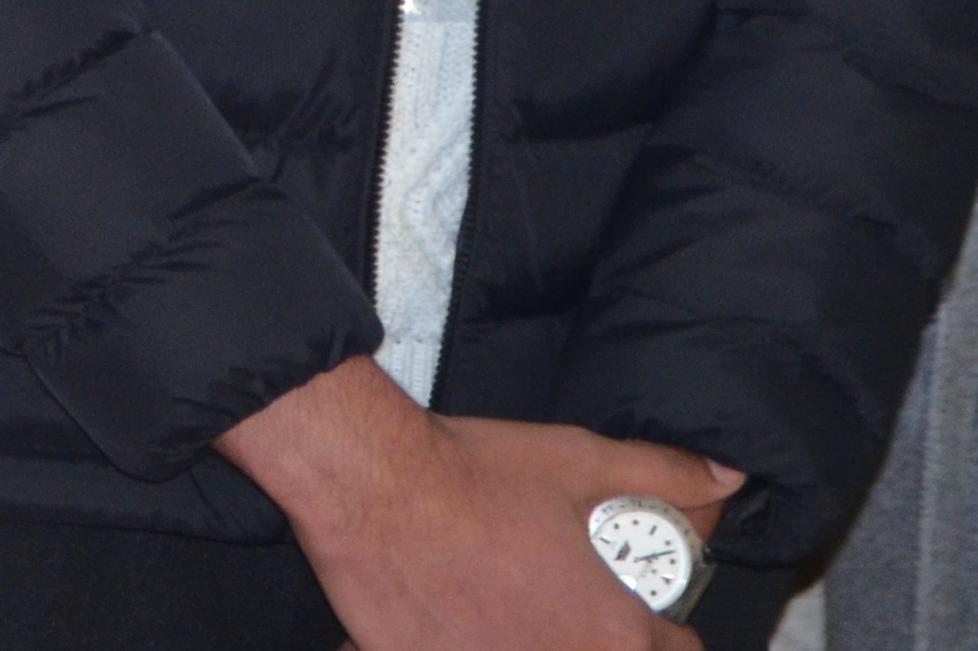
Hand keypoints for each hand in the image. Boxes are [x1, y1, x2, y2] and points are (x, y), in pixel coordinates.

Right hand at [219, 356, 740, 650]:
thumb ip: (661, 473)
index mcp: (609, 630)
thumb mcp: (576, 459)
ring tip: (502, 606)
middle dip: (593, 636)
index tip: (630, 614)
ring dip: (528, 637)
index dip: (657, 632)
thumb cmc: (470, 473)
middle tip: (557, 605)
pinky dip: (465, 640)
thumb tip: (724, 478)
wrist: (369, 480)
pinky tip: (452, 617)